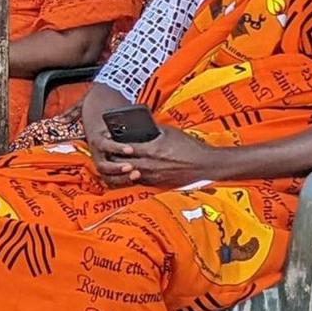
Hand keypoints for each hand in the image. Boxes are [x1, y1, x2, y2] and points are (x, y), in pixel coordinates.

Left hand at [98, 125, 216, 189]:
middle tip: (106, 151)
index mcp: (152, 150)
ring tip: (113, 161)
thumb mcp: (169, 132)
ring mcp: (153, 176)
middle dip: (113, 157)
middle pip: (122, 163)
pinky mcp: (157, 183)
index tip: (107, 137)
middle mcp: (150, 165)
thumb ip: (152, 130)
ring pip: (128, 173)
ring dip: (120, 168)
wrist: (205, 165)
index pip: (125, 148)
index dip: (114, 143)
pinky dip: (131, 175)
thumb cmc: (189, 146)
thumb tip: (139, 127)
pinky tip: (128, 170)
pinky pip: (138, 180)